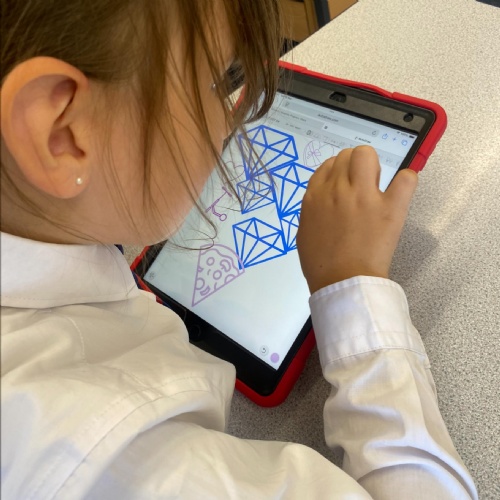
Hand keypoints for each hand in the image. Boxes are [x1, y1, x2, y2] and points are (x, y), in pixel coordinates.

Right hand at [296, 146, 417, 293]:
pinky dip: (406, 181)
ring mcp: (364, 196)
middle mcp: (337, 189)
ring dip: (372, 164)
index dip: (338, 171)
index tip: (344, 182)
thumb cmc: (320, 263)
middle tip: (360, 183)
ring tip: (376, 183)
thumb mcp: (304, 231)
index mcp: (316, 196)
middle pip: (347, 155)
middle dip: (354, 165)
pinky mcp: (390, 207)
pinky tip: (400, 191)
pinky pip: (405, 179)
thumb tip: (323, 201)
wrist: (341, 282)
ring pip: (366, 155)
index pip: (329, 164)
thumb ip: (313, 210)